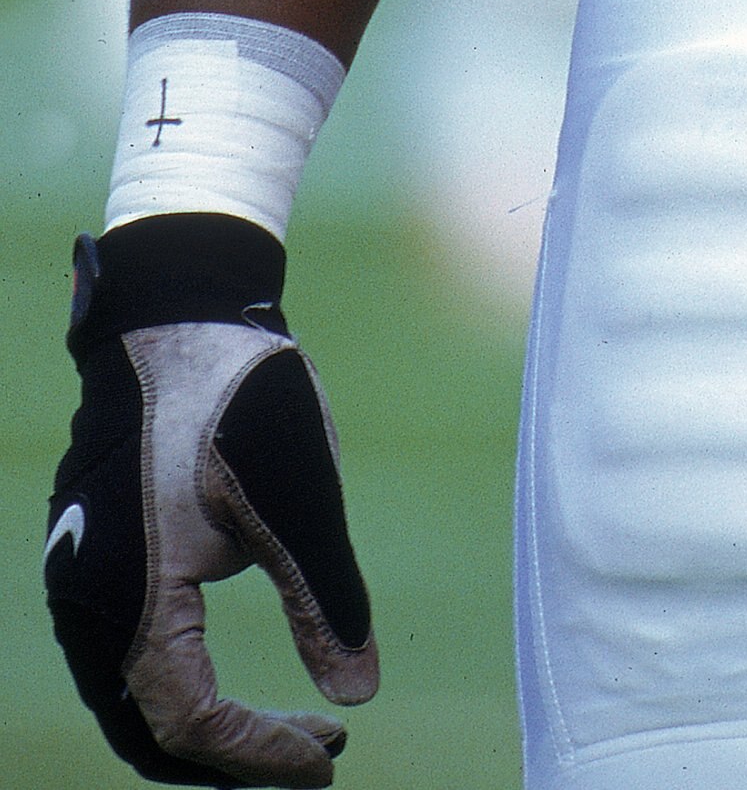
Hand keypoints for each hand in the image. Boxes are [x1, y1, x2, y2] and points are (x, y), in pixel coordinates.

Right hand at [45, 214, 377, 785]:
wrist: (177, 310)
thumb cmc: (240, 392)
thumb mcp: (299, 493)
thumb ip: (325, 598)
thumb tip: (359, 697)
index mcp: (133, 594)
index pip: (191, 720)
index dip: (259, 755)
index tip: (329, 759)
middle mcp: (87, 603)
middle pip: (148, 731)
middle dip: (230, 760)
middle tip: (315, 758)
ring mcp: (80, 583)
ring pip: (132, 700)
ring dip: (204, 730)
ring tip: (292, 727)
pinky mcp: (92, 560)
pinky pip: (124, 657)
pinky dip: (179, 687)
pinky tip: (237, 677)